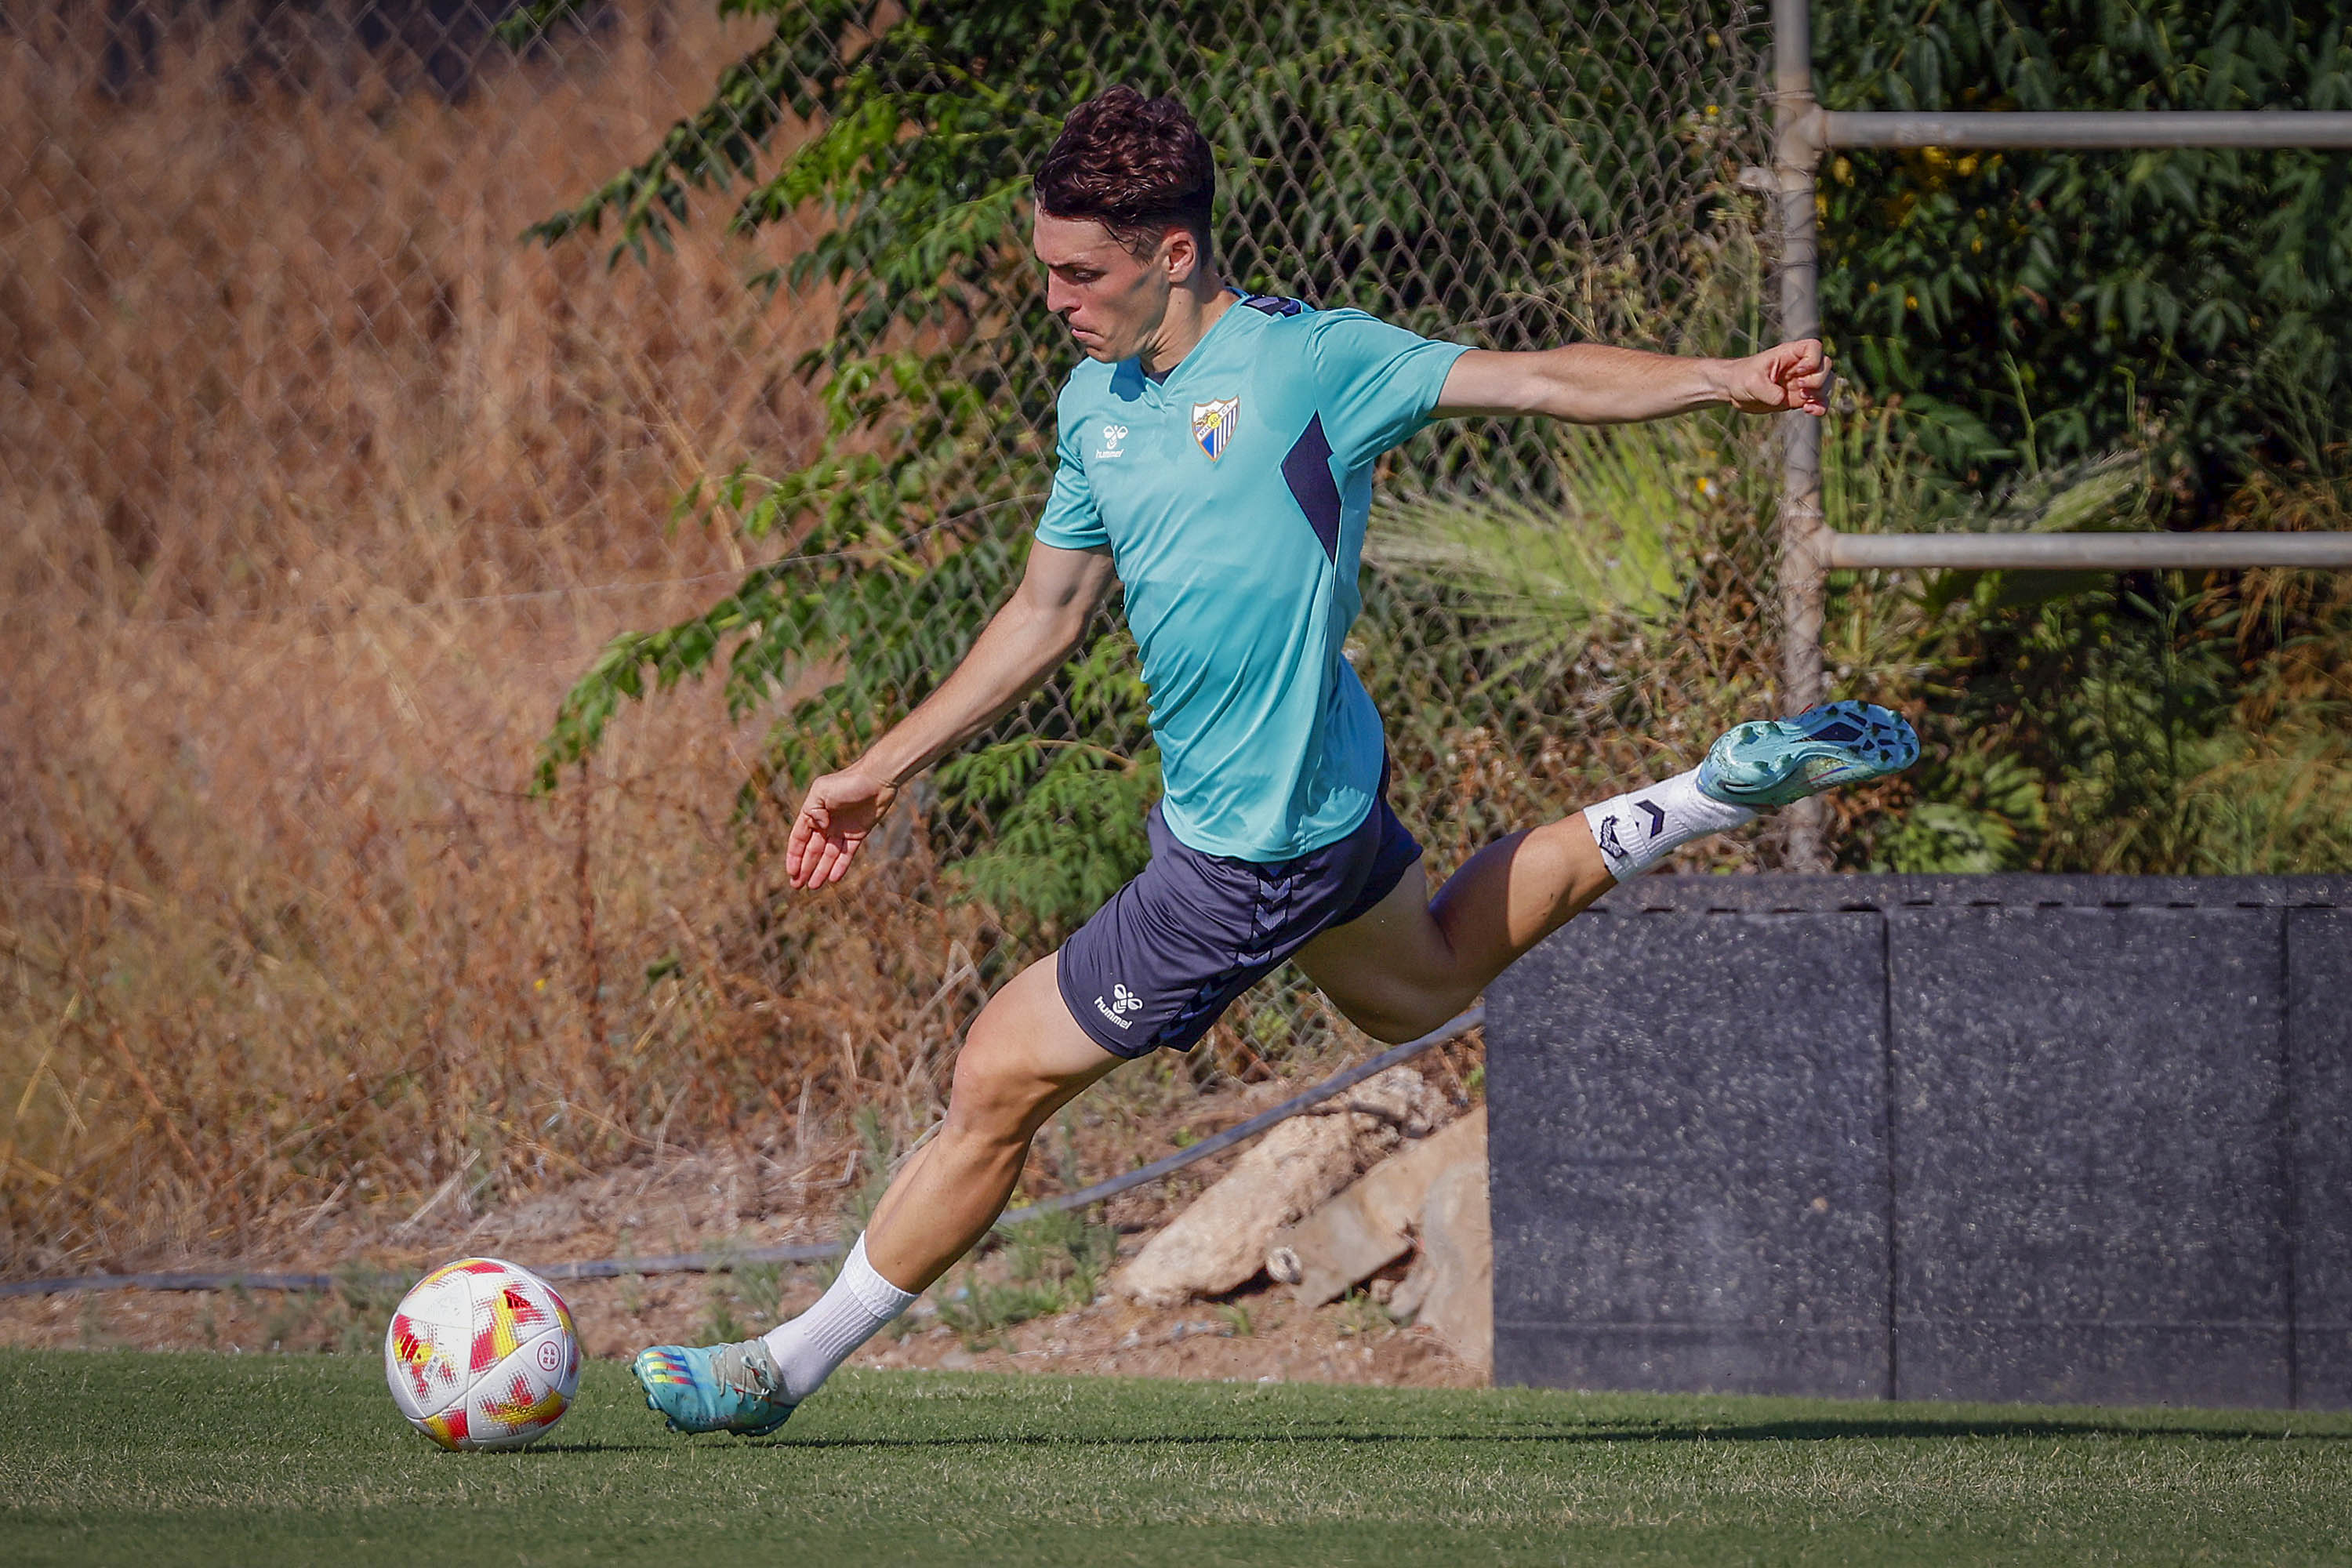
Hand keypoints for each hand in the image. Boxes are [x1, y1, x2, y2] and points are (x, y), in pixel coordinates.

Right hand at [784, 765, 899, 888]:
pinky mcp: (857, 835)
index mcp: (812, 813)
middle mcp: (825, 823)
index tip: (791, 872)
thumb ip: (813, 811)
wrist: (877, 779)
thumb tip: (818, 828)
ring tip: (813, 886)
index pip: (799, 838)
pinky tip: (833, 878)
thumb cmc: (848, 782)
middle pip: (812, 850)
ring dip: (820, 871)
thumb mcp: (822, 792)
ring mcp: (841, 830)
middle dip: (804, 868)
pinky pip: (846, 854)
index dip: (794, 855)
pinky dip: (840, 866)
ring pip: (828, 855)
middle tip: (797, 886)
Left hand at [1722, 339, 1829, 415]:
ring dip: (1820, 395)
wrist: (1734, 390)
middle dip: (1818, 380)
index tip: (1799, 372)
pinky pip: (1819, 400)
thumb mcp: (1752, 383)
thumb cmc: (1741, 377)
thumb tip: (1784, 399)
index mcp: (1789, 354)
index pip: (1814, 347)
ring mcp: (1801, 381)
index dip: (1813, 360)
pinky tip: (1809, 411)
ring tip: (1803, 403)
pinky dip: (1820, 407)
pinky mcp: (1798, 397)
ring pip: (1826, 383)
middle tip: (1799, 389)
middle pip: (1825, 367)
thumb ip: (1769, 391)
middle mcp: (1799, 366)